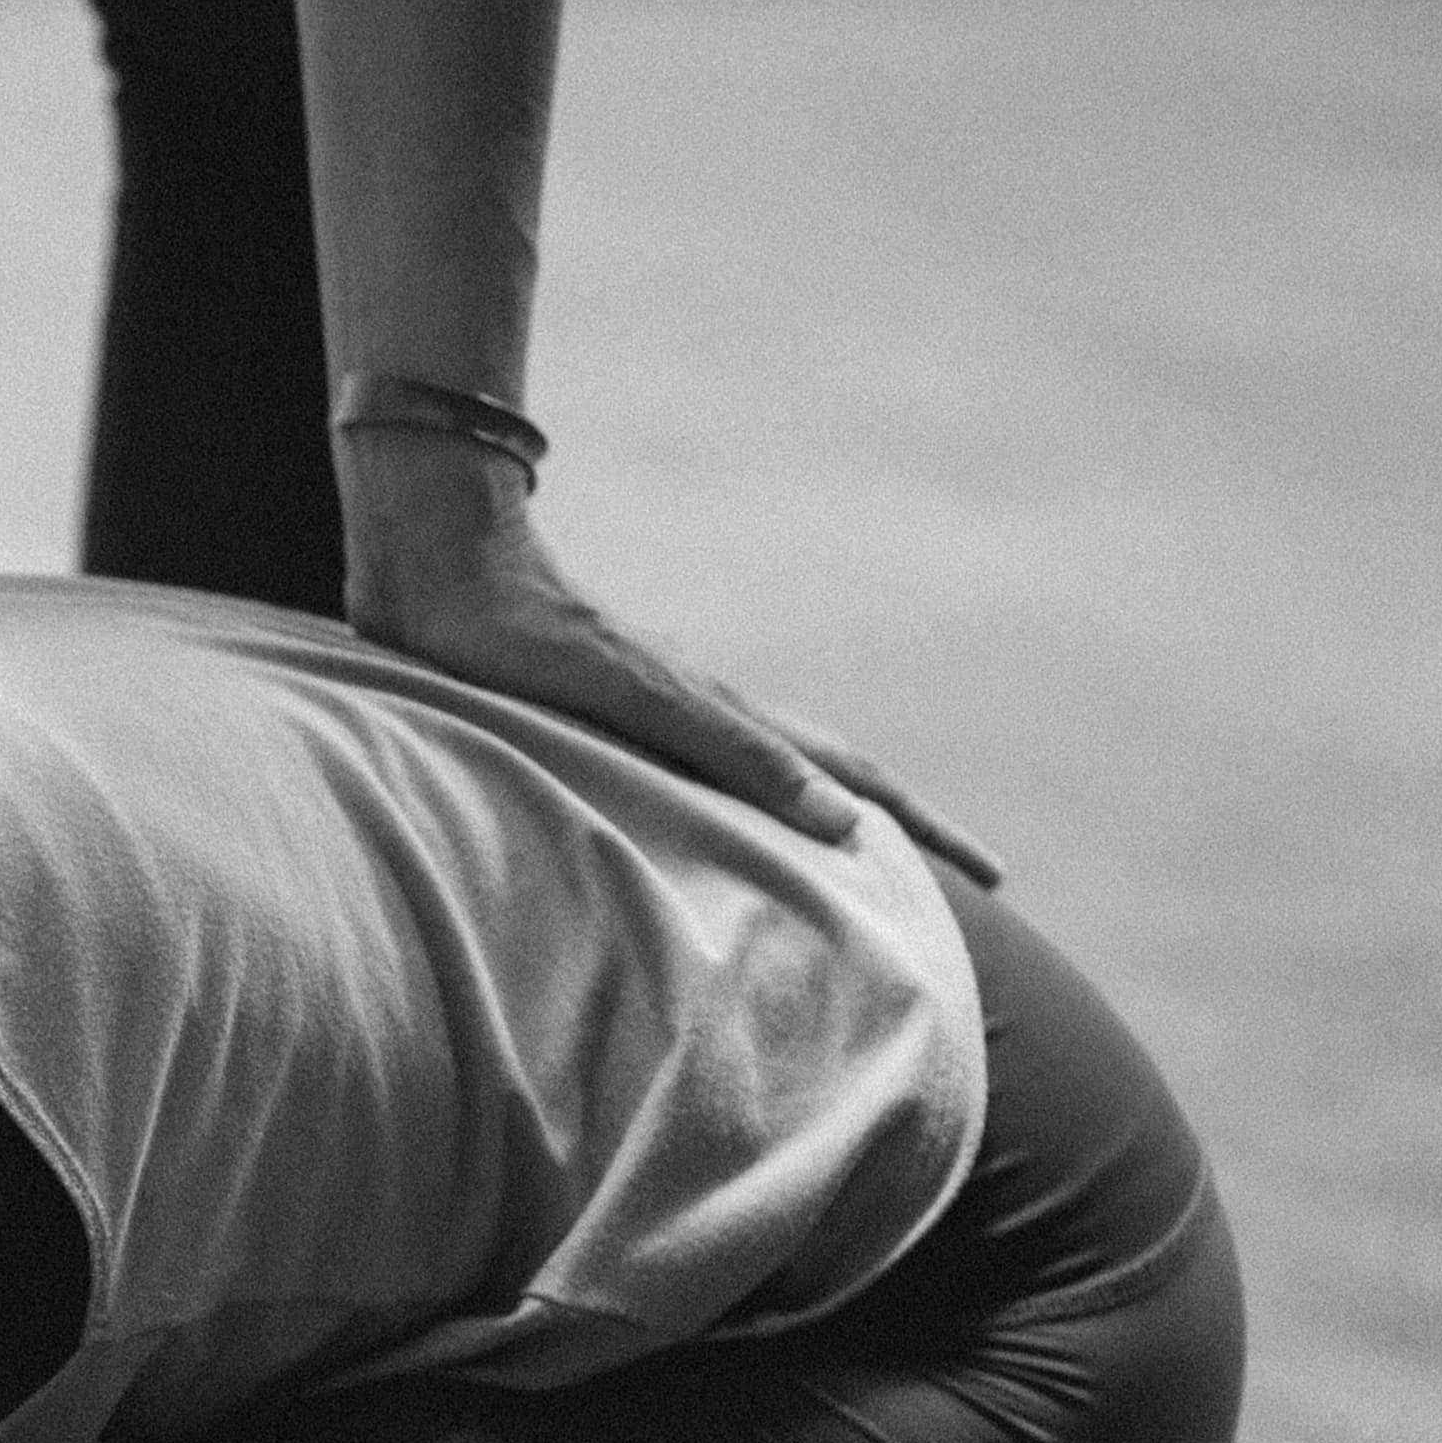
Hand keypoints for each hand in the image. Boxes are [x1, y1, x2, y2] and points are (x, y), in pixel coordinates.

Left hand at [339, 440, 998, 885]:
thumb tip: (844, 823)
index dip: (924, 830)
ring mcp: (666, 708)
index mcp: (729, 716)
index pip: (856, 781)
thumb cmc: (525, 639)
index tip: (996, 878)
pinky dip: (745, 805)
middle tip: (968, 879)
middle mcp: (711, 712)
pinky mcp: (609, 708)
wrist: (444, 563)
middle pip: (833, 774)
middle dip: (902, 828)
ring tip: (865, 866)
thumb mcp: (638, 701)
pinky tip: (723, 826)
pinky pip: (708, 771)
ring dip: (827, 815)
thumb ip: (734, 755)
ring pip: (774, 772)